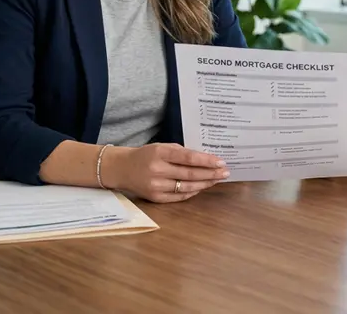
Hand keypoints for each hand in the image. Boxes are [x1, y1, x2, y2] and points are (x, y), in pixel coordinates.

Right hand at [106, 143, 229, 202]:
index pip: (188, 158)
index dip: (206, 161)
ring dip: (205, 184)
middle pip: (190, 174)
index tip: (221, 162)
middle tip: (225, 172)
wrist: (121, 169)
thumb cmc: (145, 155)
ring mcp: (156, 186)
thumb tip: (205, 160)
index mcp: (160, 153)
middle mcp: (157, 170)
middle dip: (210, 174)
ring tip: (217, 179)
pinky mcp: (155, 198)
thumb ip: (181, 153)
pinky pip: (179, 197)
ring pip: (187, 187)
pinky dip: (193, 192)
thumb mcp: (161, 147)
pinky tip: (202, 187)